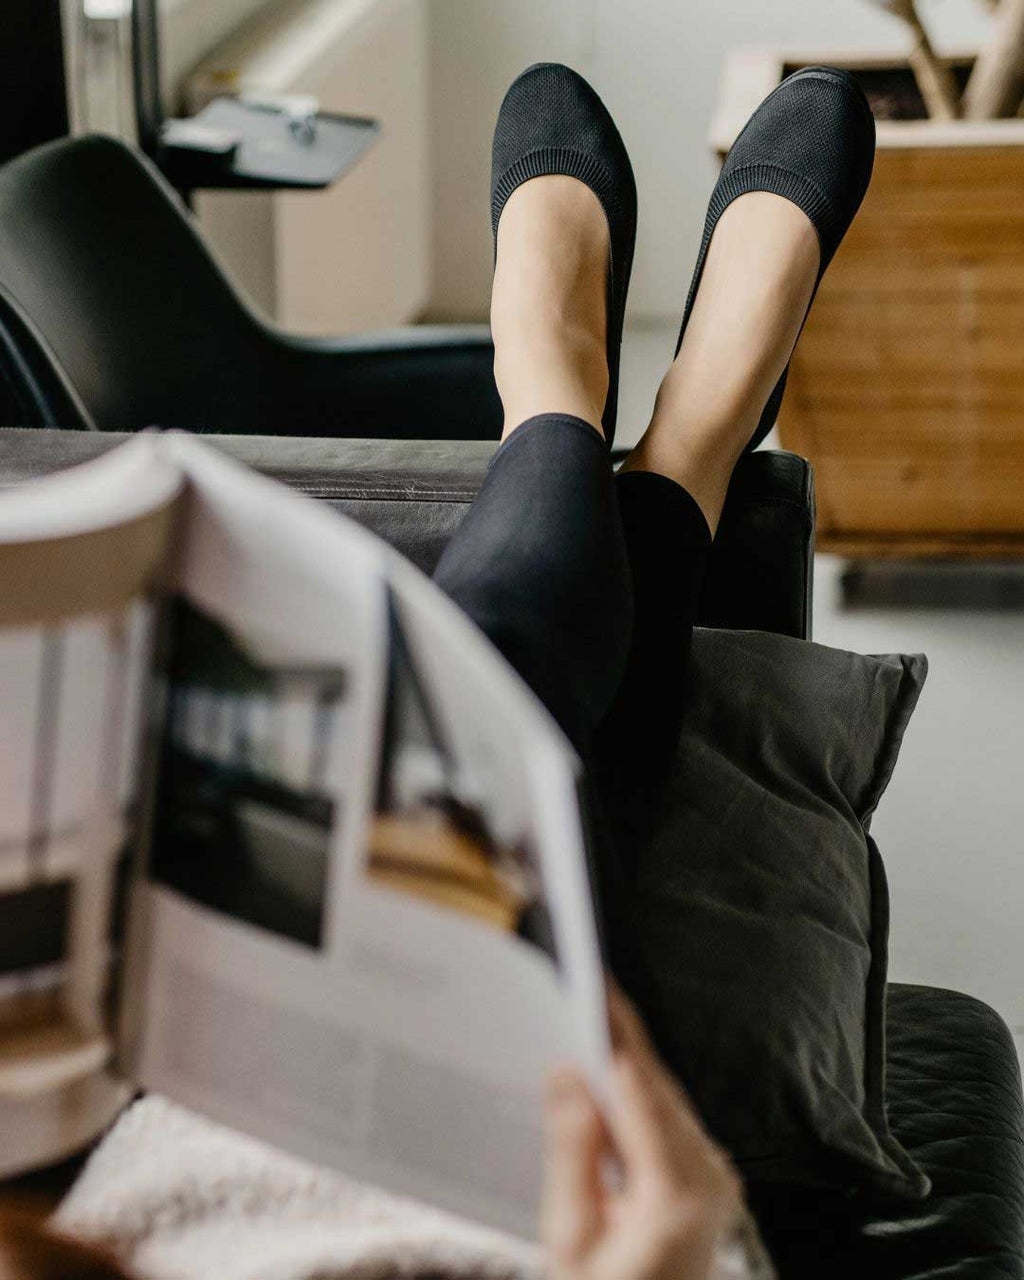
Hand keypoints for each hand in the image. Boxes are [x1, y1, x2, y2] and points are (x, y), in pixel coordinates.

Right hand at [541, 985, 742, 1279]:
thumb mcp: (570, 1233)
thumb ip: (572, 1151)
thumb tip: (567, 1074)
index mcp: (677, 1195)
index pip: (640, 1091)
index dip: (615, 1032)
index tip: (592, 987)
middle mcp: (711, 1179)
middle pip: (656, 1086)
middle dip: (616, 1036)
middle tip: (583, 985)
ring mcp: (717, 1178)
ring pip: (665, 1097)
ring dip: (626, 1060)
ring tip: (588, 1015)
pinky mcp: (711, 1178)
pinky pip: (672, 1119)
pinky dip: (638, 1092)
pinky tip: (607, 1072)